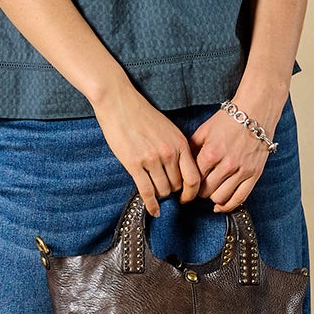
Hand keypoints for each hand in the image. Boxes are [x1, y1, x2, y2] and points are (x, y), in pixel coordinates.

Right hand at [92, 87, 203, 217]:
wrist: (119, 103)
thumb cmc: (142, 114)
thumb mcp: (169, 129)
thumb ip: (177, 148)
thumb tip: (182, 170)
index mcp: (180, 143)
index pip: (194, 177)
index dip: (192, 192)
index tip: (187, 197)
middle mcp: (169, 153)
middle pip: (177, 186)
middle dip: (173, 192)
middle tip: (168, 192)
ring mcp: (151, 159)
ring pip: (163, 190)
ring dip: (160, 194)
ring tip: (156, 191)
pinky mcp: (134, 164)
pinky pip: (147, 191)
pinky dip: (151, 204)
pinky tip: (154, 210)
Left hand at [185, 100, 274, 213]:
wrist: (256, 112)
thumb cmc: (229, 120)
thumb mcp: (204, 130)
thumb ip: (191, 148)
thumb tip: (180, 164)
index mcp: (210, 153)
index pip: (193, 179)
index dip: (188, 184)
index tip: (186, 186)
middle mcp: (226, 164)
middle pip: (205, 191)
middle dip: (199, 191)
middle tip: (198, 188)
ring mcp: (241, 171)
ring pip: (220, 197)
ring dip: (212, 197)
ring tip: (210, 191)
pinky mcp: (254, 175)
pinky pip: (239, 198)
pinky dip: (228, 206)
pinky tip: (220, 206)